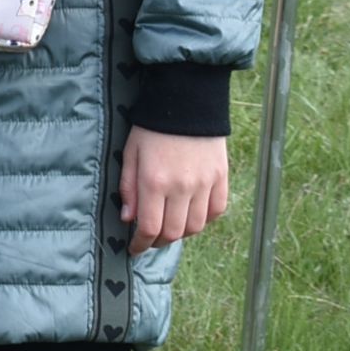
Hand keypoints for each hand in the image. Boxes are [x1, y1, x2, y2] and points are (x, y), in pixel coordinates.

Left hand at [120, 128, 228, 250]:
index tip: (134, 248)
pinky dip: (204, 220)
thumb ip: (128, 188)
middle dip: (159, 241)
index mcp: (155, 181)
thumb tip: (129, 219)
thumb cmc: (152, 128)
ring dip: (181, 233)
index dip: (140, 244)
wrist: (186, 102)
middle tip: (150, 239)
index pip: (149, 228)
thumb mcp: (130, 154)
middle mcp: (182, 187)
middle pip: (174, 232)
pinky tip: (191, 215)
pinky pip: (216, 211)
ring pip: (196, 226)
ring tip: (170, 227)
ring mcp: (205, 183)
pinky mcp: (221, 178)